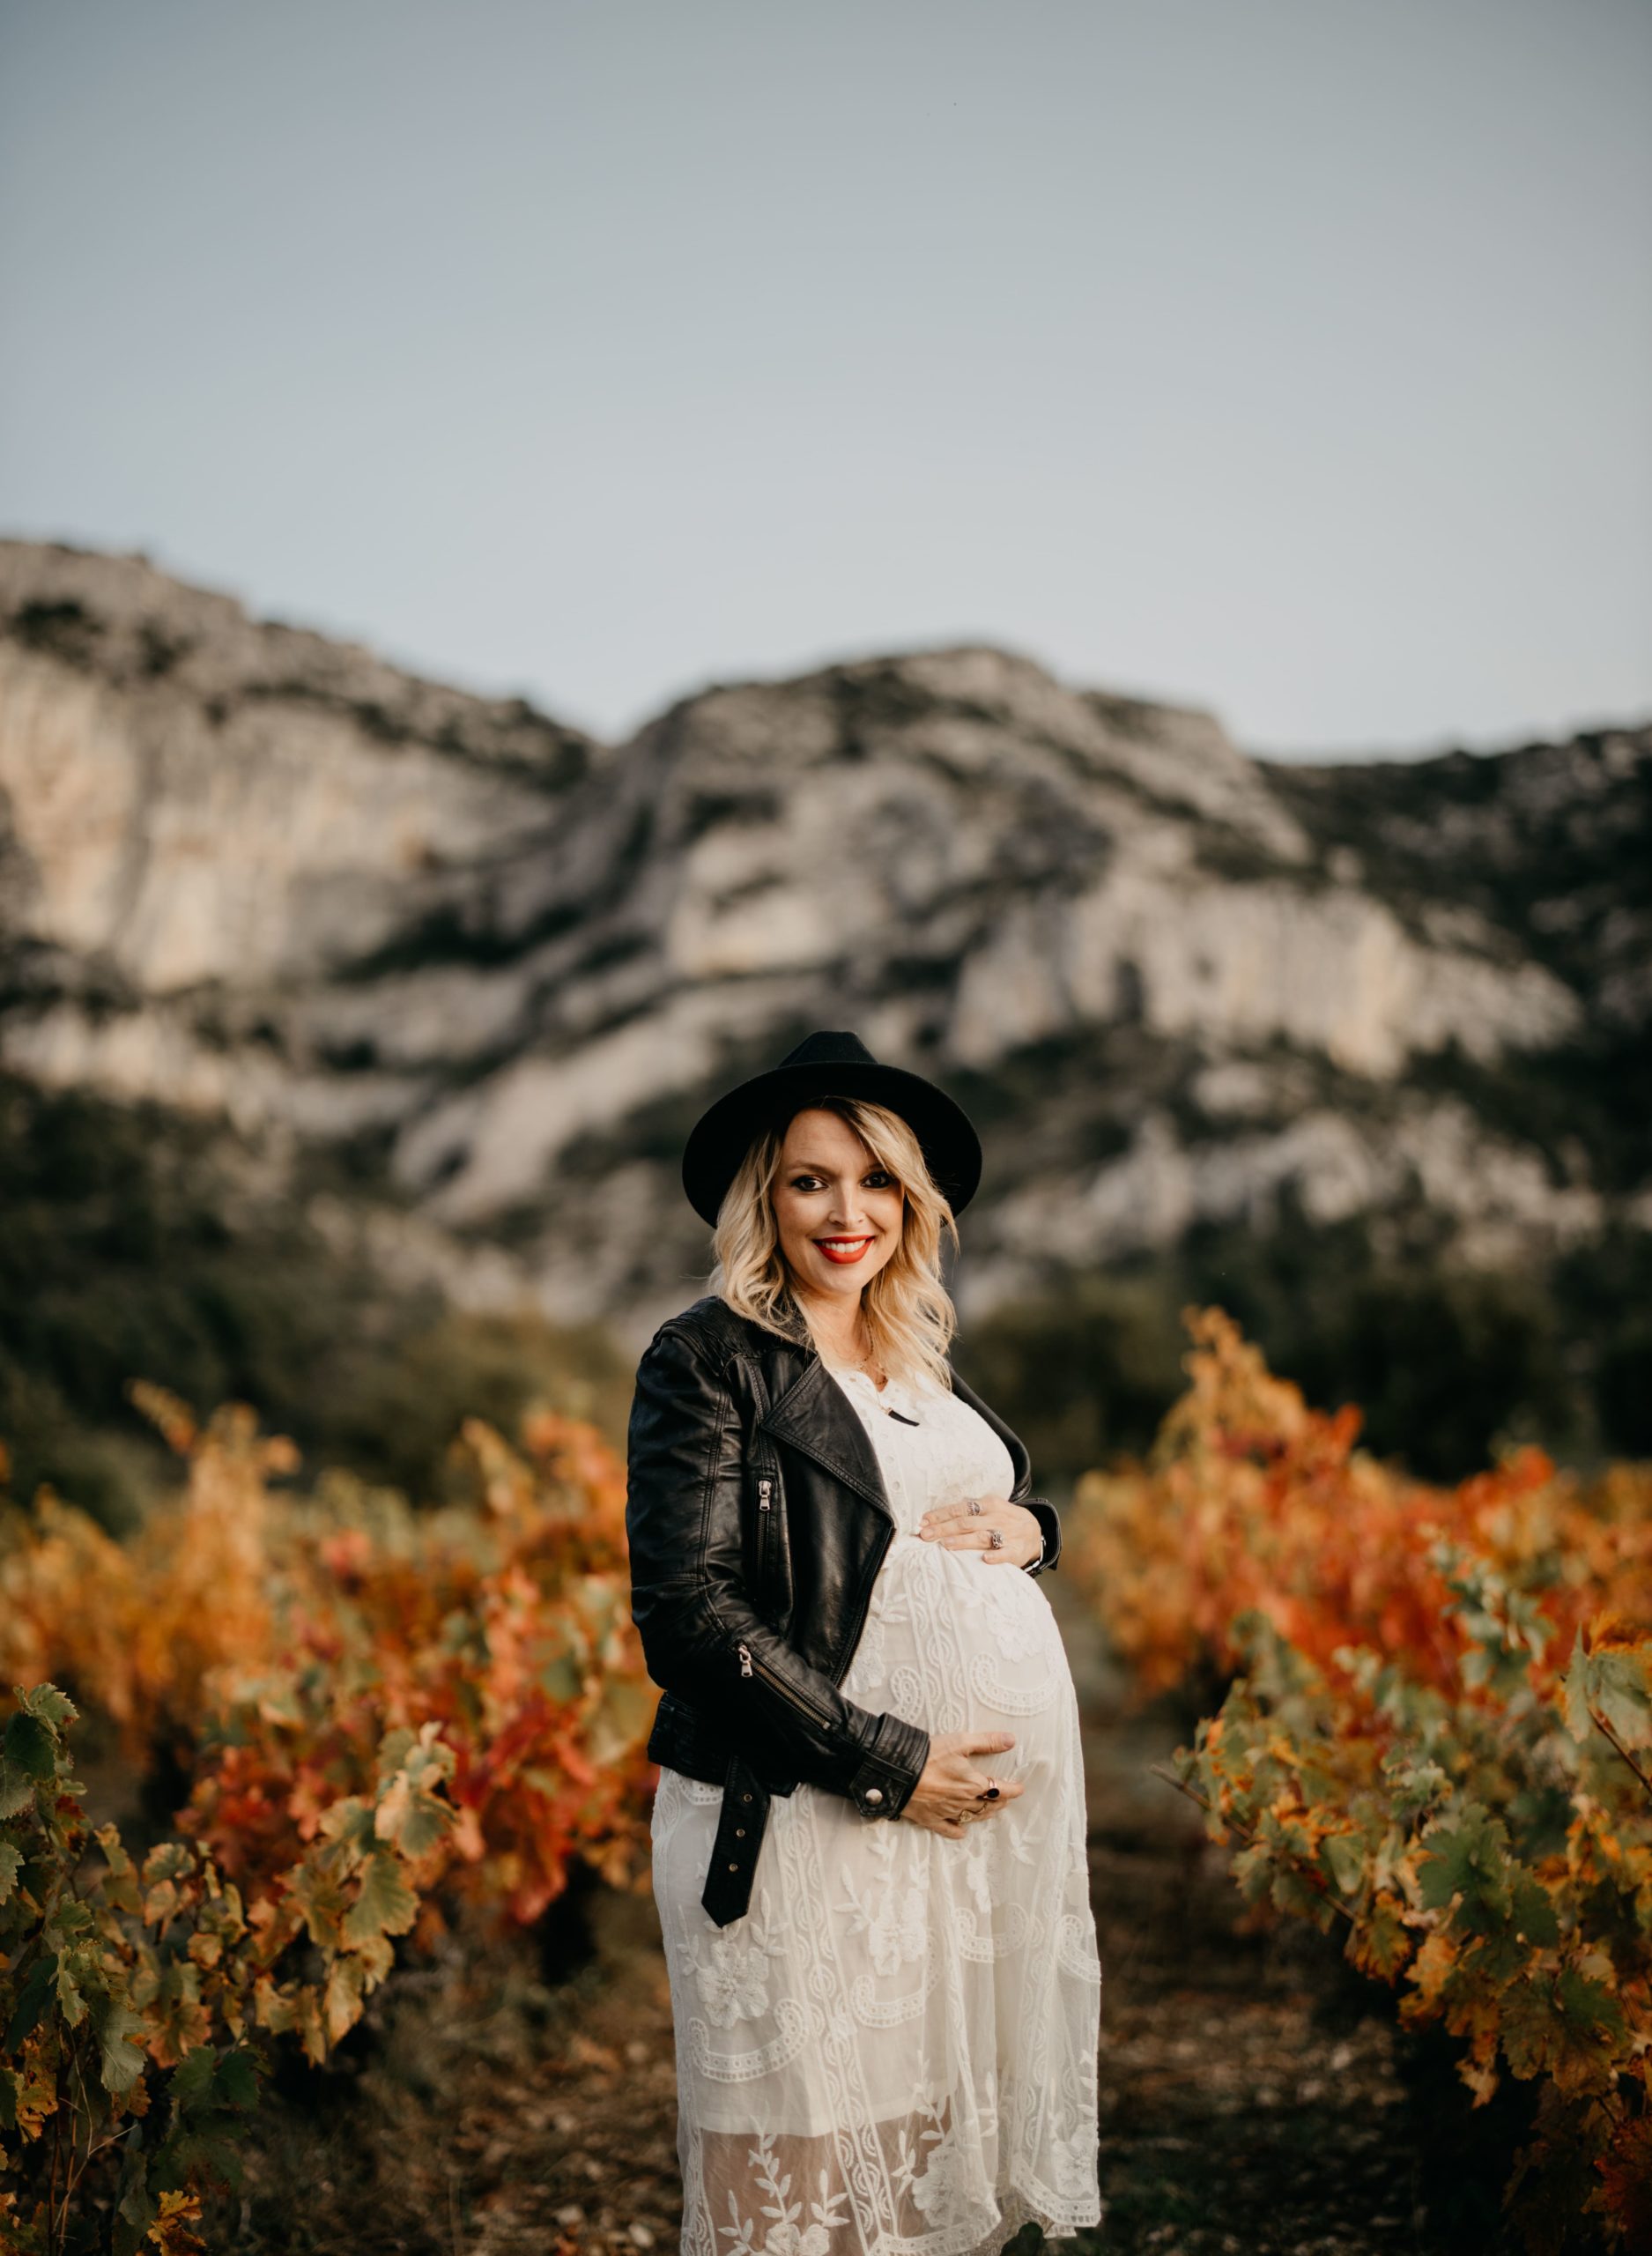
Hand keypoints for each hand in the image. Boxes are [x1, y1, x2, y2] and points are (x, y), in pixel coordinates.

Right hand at [901, 1729, 1024, 1836]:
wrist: (898, 1773)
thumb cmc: (930, 1755)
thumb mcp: (960, 1742)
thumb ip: (987, 1742)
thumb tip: (1011, 1740)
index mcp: (973, 1784)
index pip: (1000, 1789)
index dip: (1012, 1789)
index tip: (1020, 1789)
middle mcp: (963, 1802)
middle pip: (987, 1805)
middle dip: (999, 1802)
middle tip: (1005, 1799)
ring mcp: (947, 1812)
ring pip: (972, 1817)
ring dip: (984, 1814)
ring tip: (991, 1811)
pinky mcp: (930, 1819)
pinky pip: (947, 1829)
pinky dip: (957, 1830)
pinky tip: (962, 1832)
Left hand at [918, 1494, 1042, 1566]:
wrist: (1036, 1531)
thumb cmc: (1003, 1520)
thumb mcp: (989, 1509)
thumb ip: (968, 1512)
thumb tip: (936, 1517)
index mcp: (988, 1505)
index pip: (960, 1508)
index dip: (941, 1514)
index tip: (923, 1521)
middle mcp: (996, 1518)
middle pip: (967, 1522)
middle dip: (944, 1528)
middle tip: (925, 1535)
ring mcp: (1007, 1534)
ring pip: (983, 1536)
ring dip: (964, 1540)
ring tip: (946, 1544)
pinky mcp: (1016, 1551)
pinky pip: (1005, 1553)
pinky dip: (996, 1556)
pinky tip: (985, 1559)